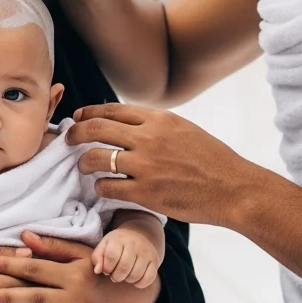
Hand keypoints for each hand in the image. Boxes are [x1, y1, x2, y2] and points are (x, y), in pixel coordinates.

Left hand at [0, 231, 158, 302]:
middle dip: (8, 299)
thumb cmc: (99, 269)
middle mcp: (72, 298)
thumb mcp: (80, 253)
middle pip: (35, 298)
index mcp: (71, 274)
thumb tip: (24, 236)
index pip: (35, 269)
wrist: (129, 298)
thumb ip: (52, 247)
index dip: (10, 265)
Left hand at [68, 103, 264, 228]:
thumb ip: (155, 125)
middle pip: (96, 128)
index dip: (89, 113)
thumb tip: (126, 121)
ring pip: (96, 158)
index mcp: (159, 119)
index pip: (112, 110)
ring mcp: (145, 166)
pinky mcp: (145, 193)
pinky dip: (100, 187)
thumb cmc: (211, 160)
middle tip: (68, 139)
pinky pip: (108, 186)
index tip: (78, 117)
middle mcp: (148, 138)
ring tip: (83, 167)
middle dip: (75, 133)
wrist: (233, 188)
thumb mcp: (184, 129)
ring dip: (83, 162)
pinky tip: (103, 188)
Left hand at [92, 228, 159, 288]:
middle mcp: (134, 243)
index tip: (106, 270)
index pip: (111, 256)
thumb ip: (97, 257)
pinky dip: (140, 283)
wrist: (138, 235)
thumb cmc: (116, 244)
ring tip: (124, 275)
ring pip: (136, 274)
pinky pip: (149, 278)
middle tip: (114, 275)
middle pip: (124, 267)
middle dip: (116, 276)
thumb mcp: (104, 246)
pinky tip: (135, 280)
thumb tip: (98, 271)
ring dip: (127, 279)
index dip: (107, 268)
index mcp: (119, 238)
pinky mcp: (154, 260)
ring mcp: (146, 252)